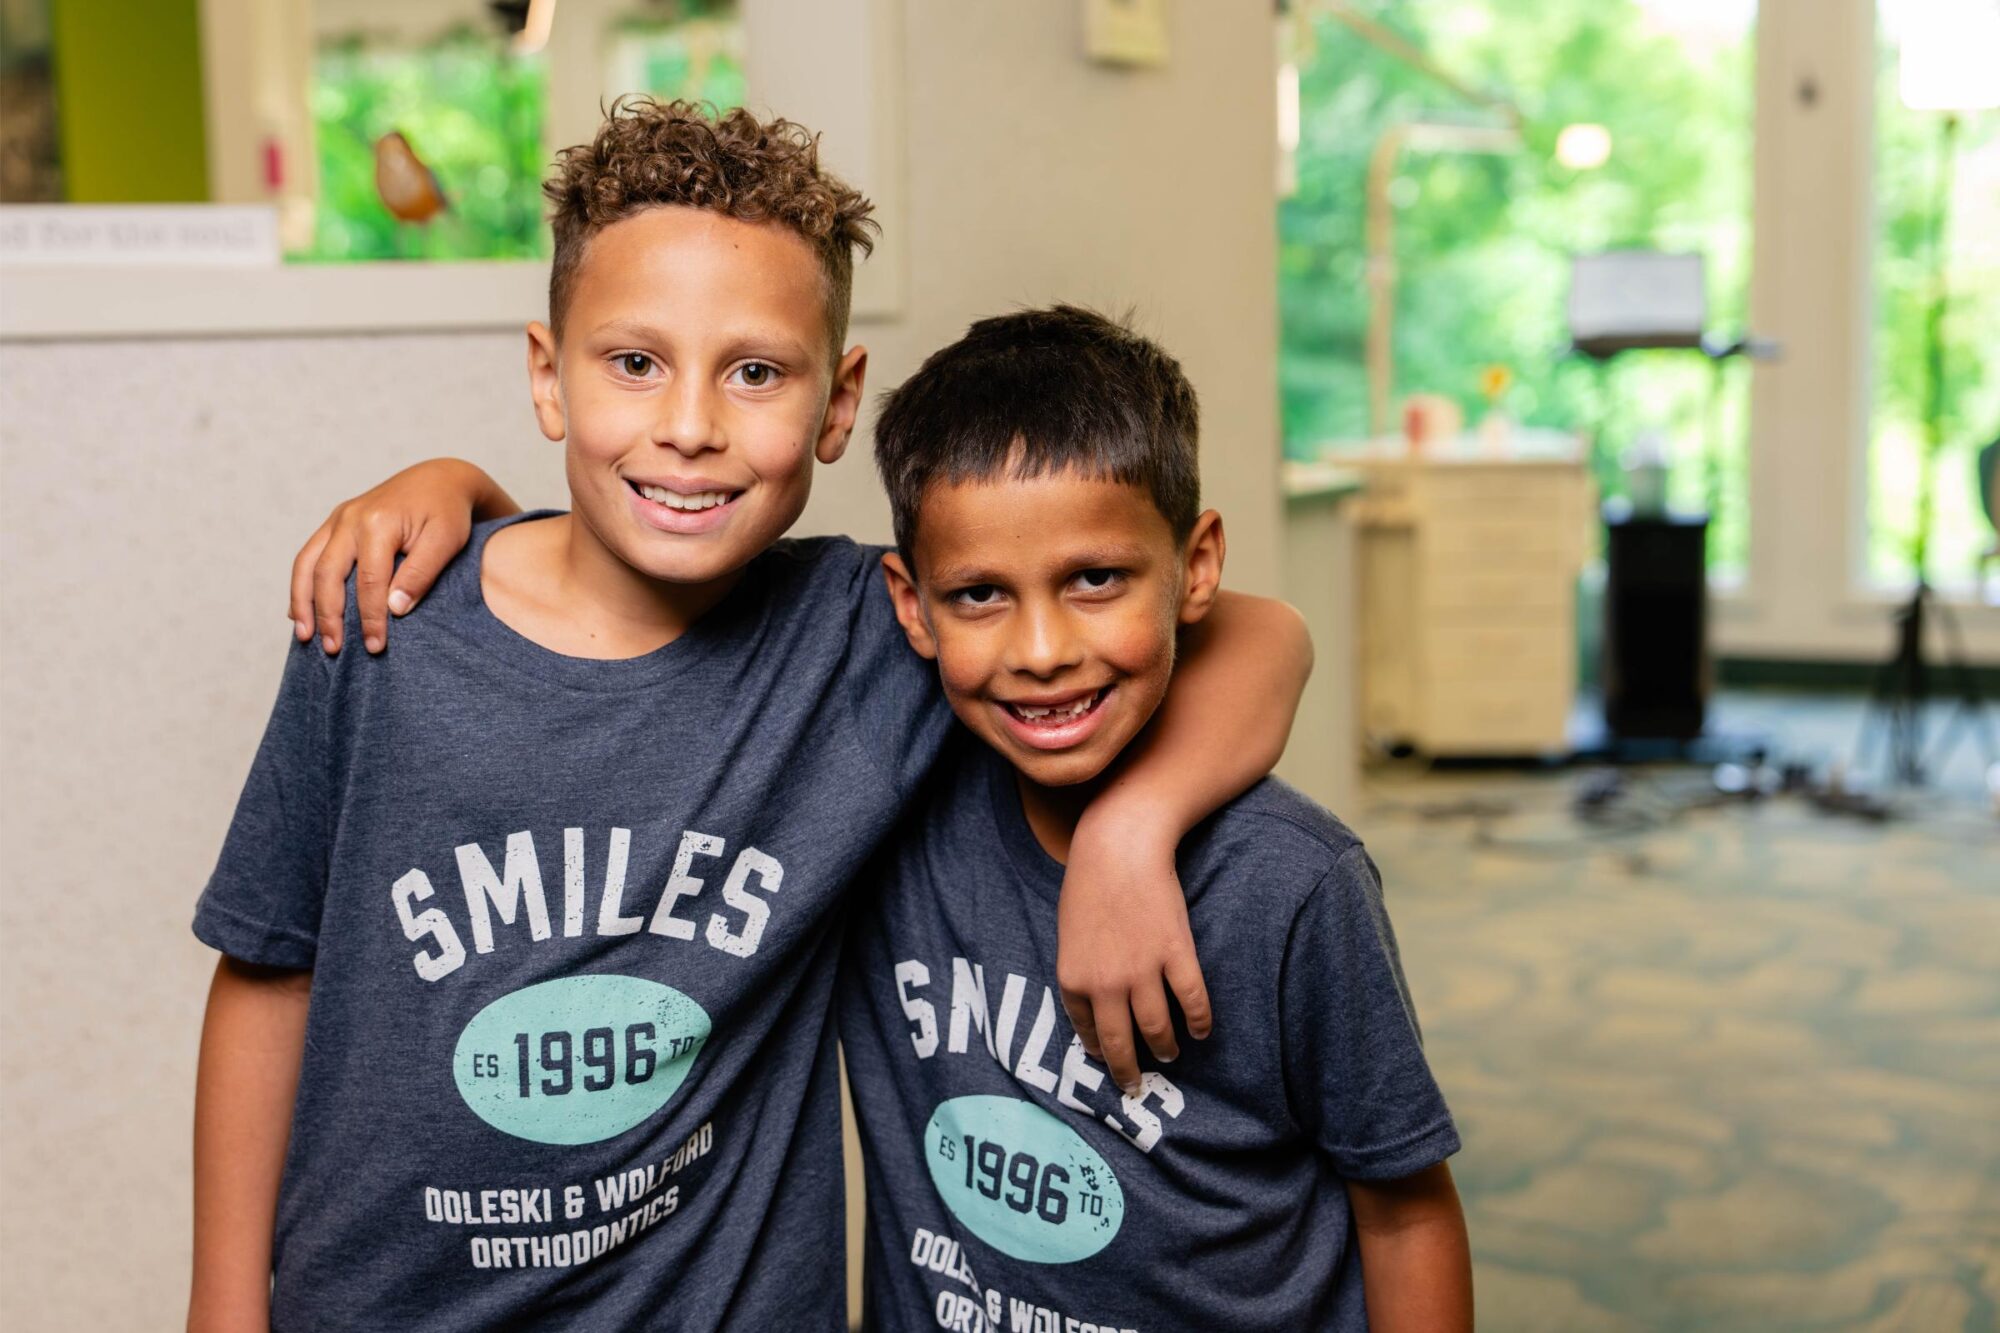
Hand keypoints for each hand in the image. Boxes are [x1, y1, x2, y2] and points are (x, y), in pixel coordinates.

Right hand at [286, 459, 513, 653]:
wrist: (438, 479)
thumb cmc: (446, 512)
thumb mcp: (446, 541)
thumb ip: (420, 574)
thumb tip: (395, 609)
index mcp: (378, 522)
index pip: (368, 581)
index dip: (369, 617)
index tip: (375, 646)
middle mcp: (349, 518)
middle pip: (327, 574)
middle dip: (329, 616)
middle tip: (334, 650)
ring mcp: (338, 519)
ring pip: (307, 564)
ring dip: (303, 603)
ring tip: (306, 637)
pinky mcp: (335, 523)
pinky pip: (308, 556)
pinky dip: (301, 586)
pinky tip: (301, 613)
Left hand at [1056, 813, 1211, 1096]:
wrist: (1119, 847)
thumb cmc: (1088, 884)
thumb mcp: (1069, 932)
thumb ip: (1081, 969)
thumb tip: (1095, 1002)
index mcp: (1074, 979)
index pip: (1086, 1032)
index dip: (1099, 1052)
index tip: (1109, 1062)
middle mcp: (1106, 984)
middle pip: (1121, 1044)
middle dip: (1129, 1072)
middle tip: (1136, 1087)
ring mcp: (1143, 972)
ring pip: (1158, 1029)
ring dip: (1166, 1048)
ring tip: (1172, 1054)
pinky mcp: (1176, 956)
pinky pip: (1192, 1002)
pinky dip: (1199, 1022)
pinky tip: (1201, 1031)